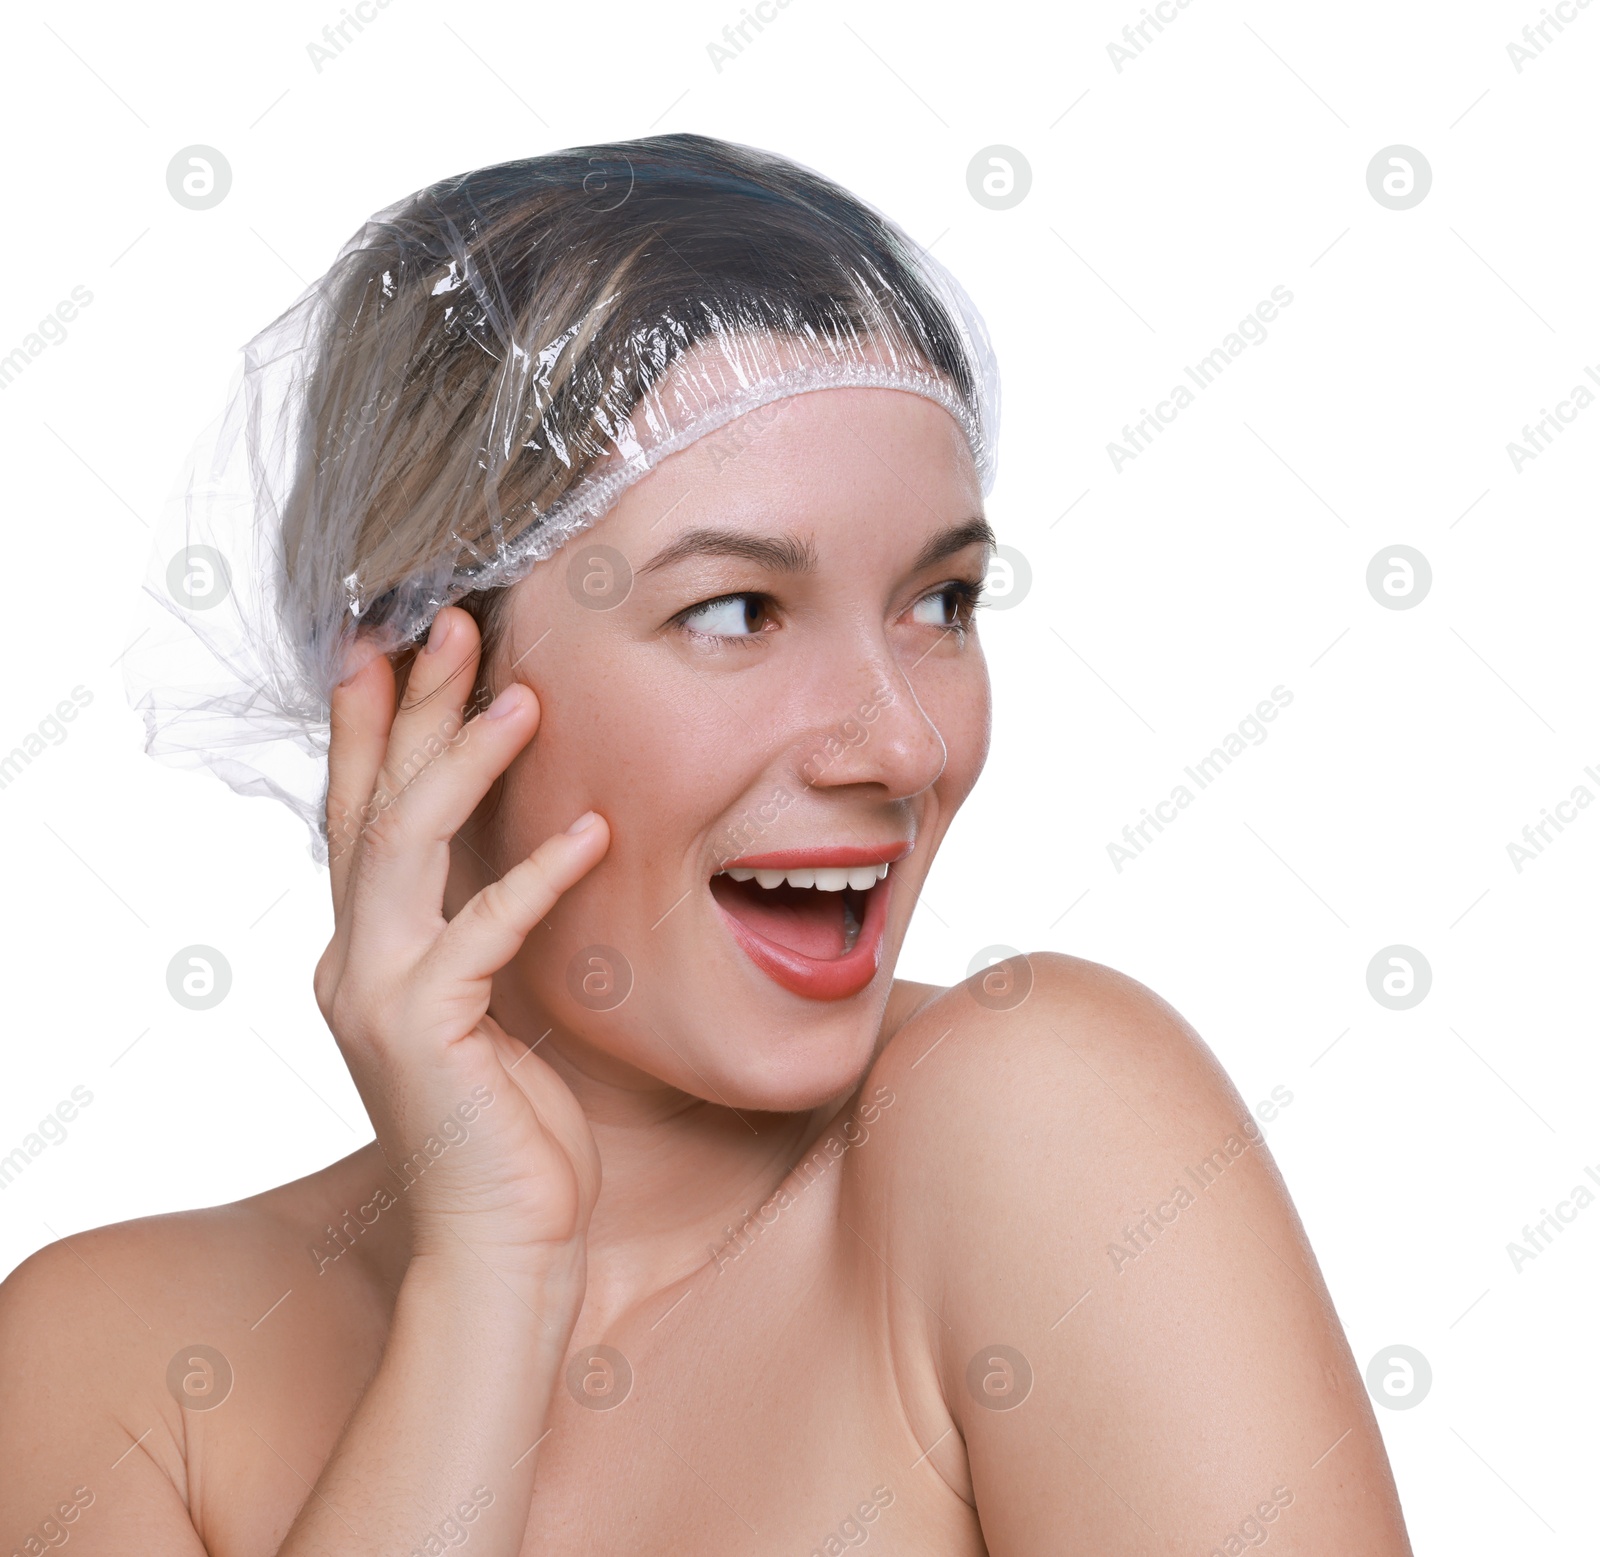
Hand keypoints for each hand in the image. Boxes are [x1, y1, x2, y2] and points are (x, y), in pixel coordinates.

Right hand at [312, 605, 607, 1284]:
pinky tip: (591, 830)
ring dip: (460, 763)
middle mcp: (354, 962)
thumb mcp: (494, 1006)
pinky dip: (535, 876)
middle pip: (370, 804)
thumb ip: (483, 929)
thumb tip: (520, 847)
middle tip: (452, 623)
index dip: (374, 725)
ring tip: (521, 698)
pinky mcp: (423, 1034)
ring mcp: (378, 996)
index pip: (362, 813)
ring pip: (400, 846)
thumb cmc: (513, 1128)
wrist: (507, 1246)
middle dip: (409, 707)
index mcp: (370, 952)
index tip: (398, 643)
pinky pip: (479, 931)